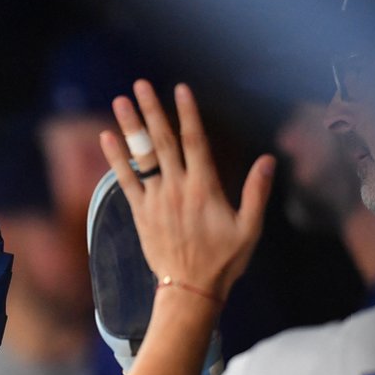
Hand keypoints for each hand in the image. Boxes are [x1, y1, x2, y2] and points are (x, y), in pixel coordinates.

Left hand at [98, 81, 274, 302]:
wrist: (190, 289)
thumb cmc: (224, 261)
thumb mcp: (249, 229)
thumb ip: (256, 193)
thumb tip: (268, 159)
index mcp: (204, 188)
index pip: (195, 141)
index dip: (187, 113)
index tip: (180, 88)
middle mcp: (177, 189)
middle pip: (163, 142)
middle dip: (152, 110)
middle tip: (140, 84)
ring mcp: (156, 200)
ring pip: (141, 157)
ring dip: (130, 127)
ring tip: (120, 101)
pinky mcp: (140, 214)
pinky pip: (125, 181)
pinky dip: (115, 158)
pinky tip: (106, 137)